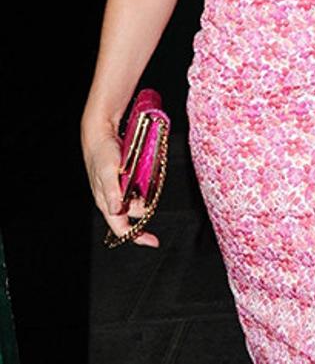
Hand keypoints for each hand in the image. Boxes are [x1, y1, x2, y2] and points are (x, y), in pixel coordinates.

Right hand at [82, 124, 159, 247]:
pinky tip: (146, 175)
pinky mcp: (123, 179)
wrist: (101, 133)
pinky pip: (137, 189)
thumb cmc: (101, 152)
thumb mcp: (108, 170)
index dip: (137, 237)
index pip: (120, 228)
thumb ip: (111, 191)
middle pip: (133, 214)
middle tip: (149, 192)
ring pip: (136, 201)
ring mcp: (118, 189)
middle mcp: (112, 198)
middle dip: (144, 208)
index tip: (153, 241)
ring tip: (147, 179)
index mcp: (106, 202)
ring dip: (145, 196)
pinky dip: (144, 186)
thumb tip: (115, 211)